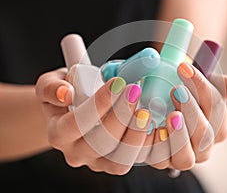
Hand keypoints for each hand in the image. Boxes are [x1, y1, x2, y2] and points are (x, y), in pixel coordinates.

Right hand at [36, 68, 153, 174]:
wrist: (73, 111)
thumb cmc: (66, 94)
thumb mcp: (51, 84)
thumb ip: (51, 87)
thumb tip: (65, 93)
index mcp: (58, 134)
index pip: (76, 123)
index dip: (98, 104)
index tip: (118, 83)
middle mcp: (77, 152)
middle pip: (101, 143)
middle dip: (121, 116)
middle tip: (135, 91)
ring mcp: (98, 162)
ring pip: (120, 159)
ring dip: (136, 134)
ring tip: (146, 110)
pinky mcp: (116, 163)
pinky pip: (135, 161)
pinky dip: (148, 146)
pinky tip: (156, 126)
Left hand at [144, 62, 226, 169]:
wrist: (159, 105)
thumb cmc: (182, 93)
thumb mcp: (196, 84)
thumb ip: (217, 84)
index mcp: (218, 128)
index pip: (217, 110)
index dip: (202, 89)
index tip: (184, 68)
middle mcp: (203, 147)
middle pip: (204, 135)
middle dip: (192, 111)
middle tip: (176, 90)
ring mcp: (182, 158)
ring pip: (186, 157)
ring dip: (179, 135)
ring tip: (171, 114)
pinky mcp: (161, 161)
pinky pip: (160, 160)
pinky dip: (158, 146)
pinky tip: (153, 128)